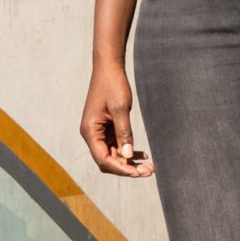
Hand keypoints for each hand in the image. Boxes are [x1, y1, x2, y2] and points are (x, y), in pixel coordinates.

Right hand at [80, 62, 153, 176]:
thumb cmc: (113, 85)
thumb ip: (124, 132)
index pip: (103, 159)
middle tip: (148, 171)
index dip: (121, 169)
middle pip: (108, 161)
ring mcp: (99, 132)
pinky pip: (117, 145)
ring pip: (114, 155)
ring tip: (149, 166)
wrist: (109, 67)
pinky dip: (129, 151)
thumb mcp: (120, 108)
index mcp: (90, 131)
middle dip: (127, 168)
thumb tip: (127, 156)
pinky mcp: (107, 128)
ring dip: (130, 162)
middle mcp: (92, 134)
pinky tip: (143, 154)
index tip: (138, 172)